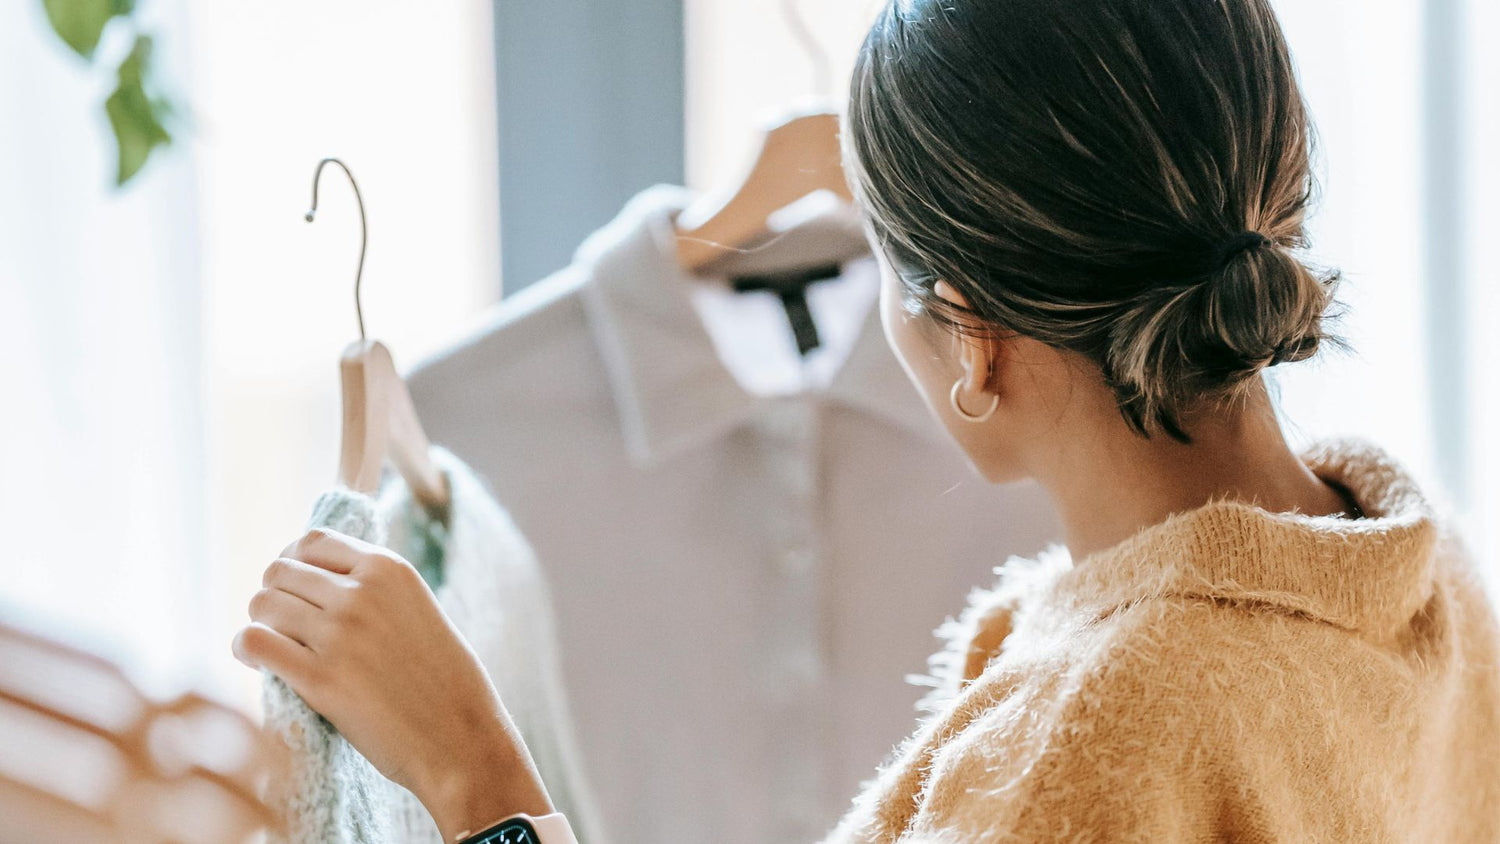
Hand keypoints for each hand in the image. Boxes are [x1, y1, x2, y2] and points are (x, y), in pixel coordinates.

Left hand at [232, 528, 553, 839]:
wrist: (460, 738)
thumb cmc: (443, 682)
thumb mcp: (417, 610)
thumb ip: (375, 589)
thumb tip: (318, 580)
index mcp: (389, 569)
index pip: (313, 541)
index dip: (294, 563)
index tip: (294, 588)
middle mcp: (362, 593)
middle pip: (279, 571)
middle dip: (274, 595)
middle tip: (283, 625)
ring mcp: (340, 634)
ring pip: (262, 604)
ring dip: (260, 624)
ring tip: (272, 646)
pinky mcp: (320, 679)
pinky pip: (255, 643)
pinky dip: (247, 648)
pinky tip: (258, 663)